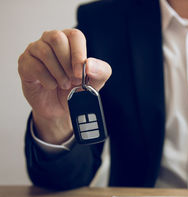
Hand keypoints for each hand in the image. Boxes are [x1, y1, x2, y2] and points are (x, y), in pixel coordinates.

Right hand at [18, 29, 111, 143]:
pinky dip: (48, 81)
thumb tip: (89, 64)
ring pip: (44, 52)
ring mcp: (35, 50)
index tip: (81, 74)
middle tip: (73, 80)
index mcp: (70, 40)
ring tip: (64, 84)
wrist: (61, 108)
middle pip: (56, 39)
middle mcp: (50, 40)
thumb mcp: (96, 82)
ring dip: (58, 73)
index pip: (75, 35)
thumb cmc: (77, 89)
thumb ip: (100, 71)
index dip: (78, 54)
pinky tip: (52, 86)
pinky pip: (35, 67)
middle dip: (67, 63)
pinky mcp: (25, 63)